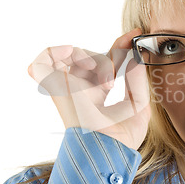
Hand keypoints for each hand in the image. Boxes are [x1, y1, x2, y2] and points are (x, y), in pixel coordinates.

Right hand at [27, 28, 150, 149]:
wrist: (107, 150)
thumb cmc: (122, 138)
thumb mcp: (139, 106)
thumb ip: (138, 80)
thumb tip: (136, 57)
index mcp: (96, 95)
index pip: (106, 62)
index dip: (120, 46)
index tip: (135, 33)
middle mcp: (80, 89)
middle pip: (92, 56)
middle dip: (109, 58)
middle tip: (115, 80)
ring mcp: (67, 86)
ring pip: (74, 54)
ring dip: (92, 58)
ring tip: (103, 80)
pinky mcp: (55, 85)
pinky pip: (45, 59)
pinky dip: (59, 52)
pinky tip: (80, 63)